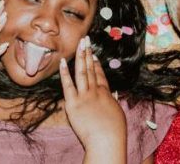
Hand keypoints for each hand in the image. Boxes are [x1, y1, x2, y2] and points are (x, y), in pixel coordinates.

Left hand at [60, 38, 126, 152]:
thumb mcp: (117, 113)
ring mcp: (84, 96)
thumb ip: (112, 102)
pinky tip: (63, 62)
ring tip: (79, 43)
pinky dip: (65, 73)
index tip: (93, 55)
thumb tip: (113, 96)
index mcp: (106, 93)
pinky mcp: (73, 103)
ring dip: (80, 56)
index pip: (100, 75)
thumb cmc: (114, 131)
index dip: (96, 64)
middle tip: (86, 40)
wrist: (106, 139)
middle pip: (91, 69)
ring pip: (82, 72)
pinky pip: (68, 85)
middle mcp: (95, 91)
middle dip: (88, 53)